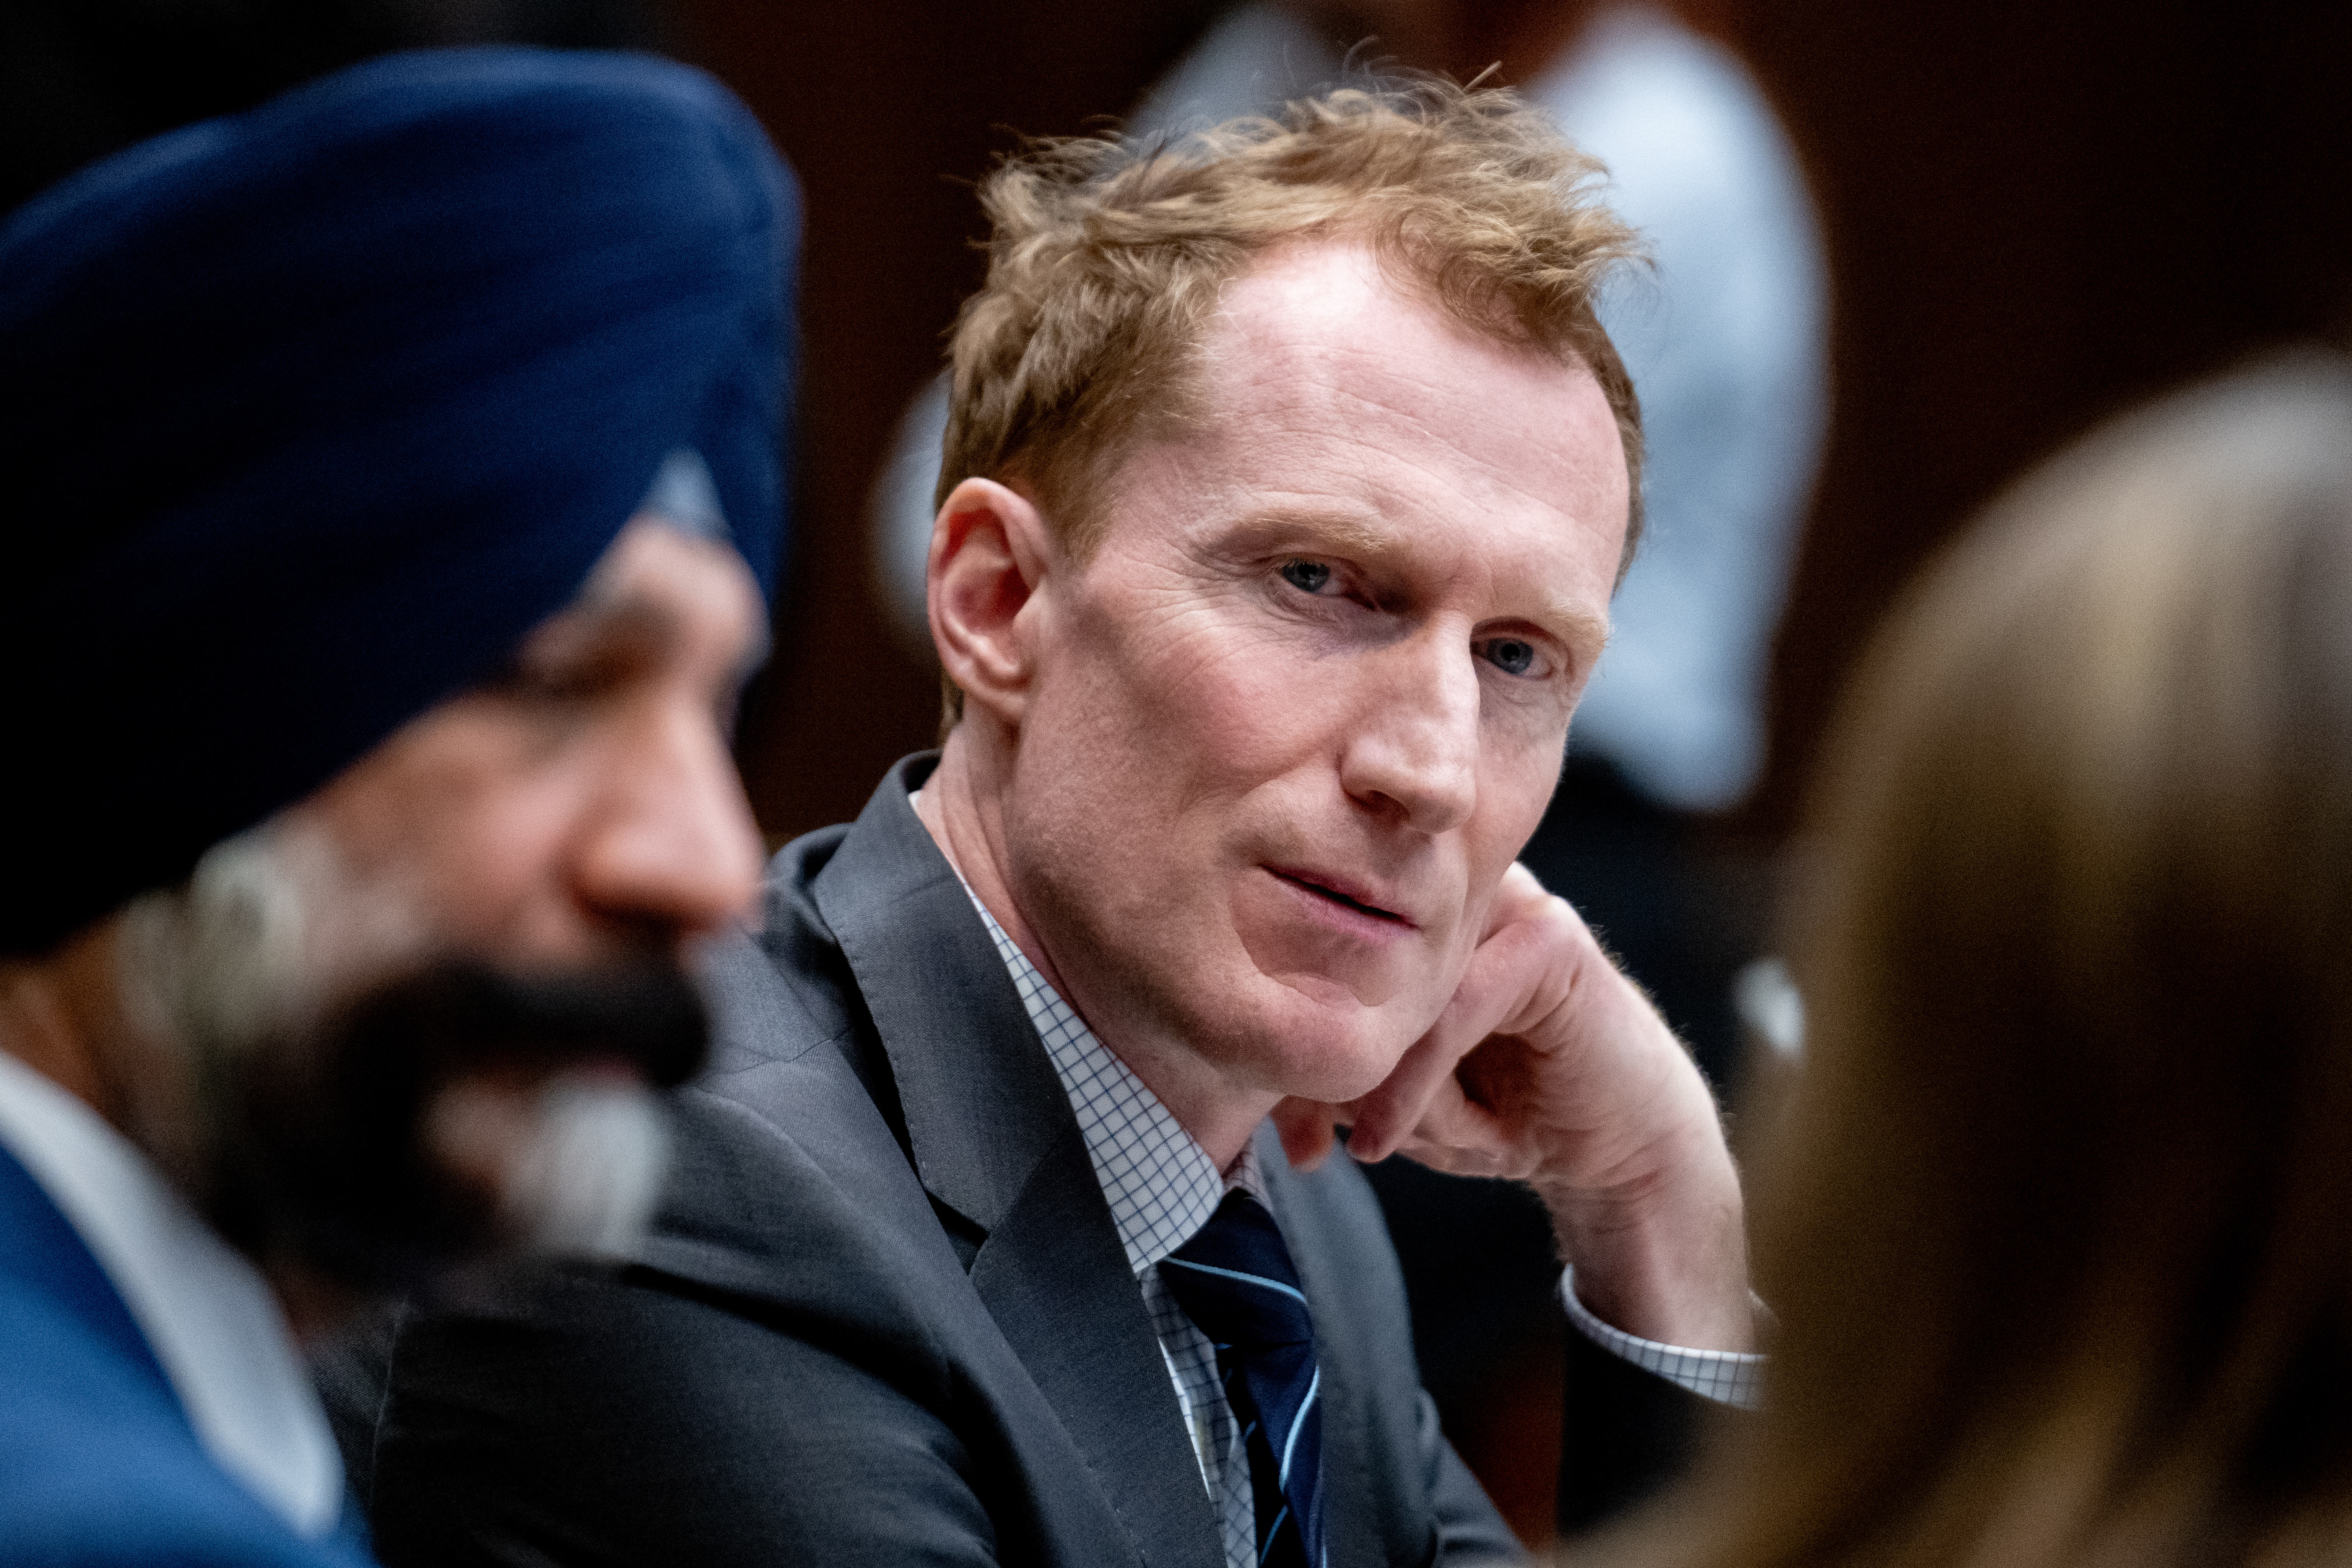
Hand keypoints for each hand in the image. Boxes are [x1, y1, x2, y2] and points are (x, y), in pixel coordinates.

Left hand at [1271, 863, 1752, 1349]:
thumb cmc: (1502, 1110)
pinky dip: (1416, 1085)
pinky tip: (1389, 1138)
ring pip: (1393, 991)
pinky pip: (1451, 1010)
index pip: (1317, 954)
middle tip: (1304, 1143)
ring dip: (1380, 1085)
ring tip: (1387, 1142)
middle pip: (1343, 964)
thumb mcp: (1402, 1098)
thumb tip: (1265, 1070)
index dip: (1289, 1040)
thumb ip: (1342, 1069)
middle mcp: (1449, 895)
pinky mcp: (1549, 937)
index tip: (1280, 1131)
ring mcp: (1503, 903)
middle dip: (1319, 1068)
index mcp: (1406, 913)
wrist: (1616, 1149)